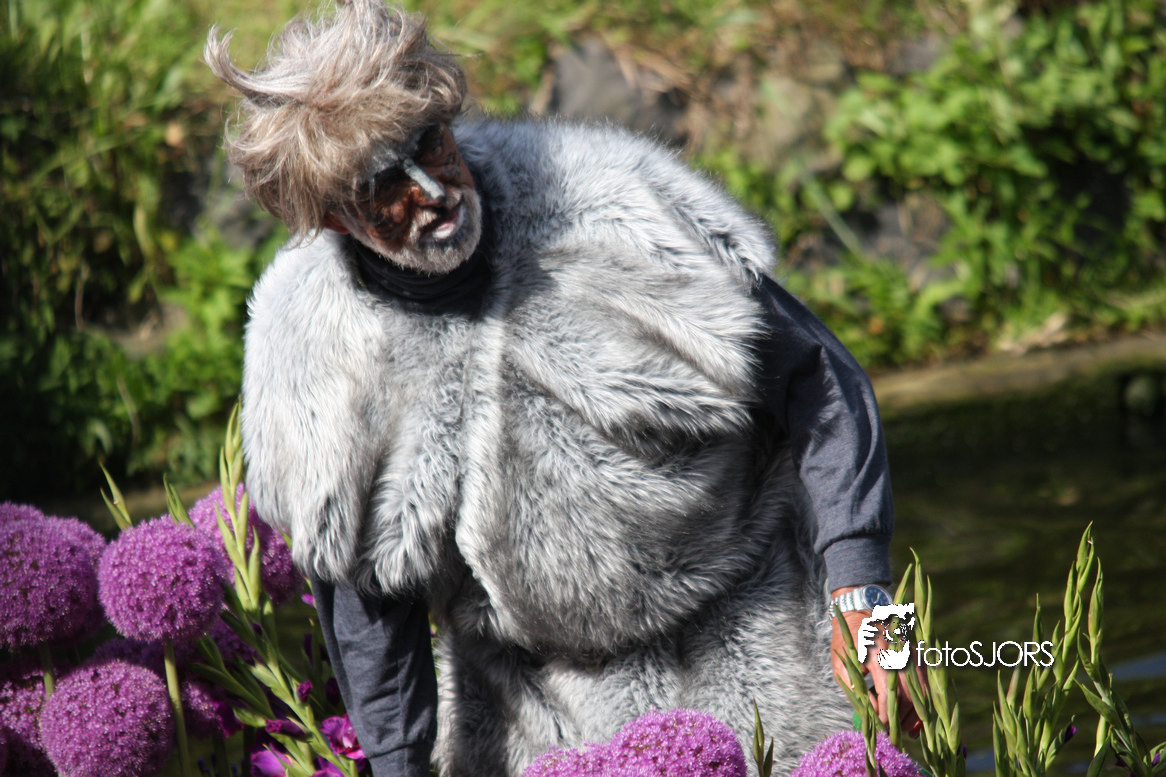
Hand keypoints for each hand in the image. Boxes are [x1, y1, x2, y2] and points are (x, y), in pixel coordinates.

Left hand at [829, 589, 925, 737]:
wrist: (862, 612)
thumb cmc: (848, 640)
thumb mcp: (842, 664)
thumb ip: (856, 689)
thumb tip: (871, 715)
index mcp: (878, 656)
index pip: (887, 695)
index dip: (885, 716)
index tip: (881, 729)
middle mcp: (899, 655)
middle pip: (908, 697)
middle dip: (902, 720)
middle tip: (893, 735)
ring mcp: (912, 654)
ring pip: (922, 692)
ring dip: (916, 716)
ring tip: (907, 732)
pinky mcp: (919, 655)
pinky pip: (927, 684)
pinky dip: (925, 703)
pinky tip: (918, 718)